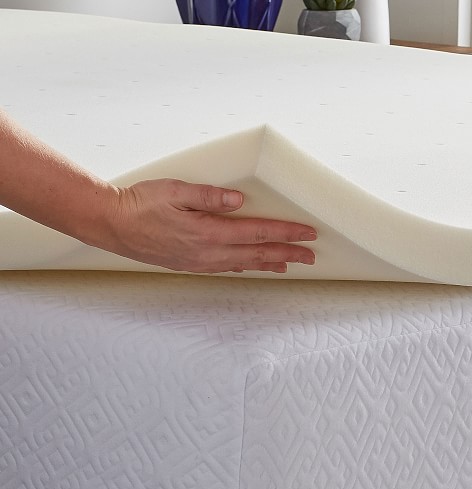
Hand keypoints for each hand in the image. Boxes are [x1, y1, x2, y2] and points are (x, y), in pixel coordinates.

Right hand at [99, 179, 316, 273]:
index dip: (286, 233)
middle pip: (258, 254)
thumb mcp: (175, 190)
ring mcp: (200, 261)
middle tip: (311, 256)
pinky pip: (226, 268)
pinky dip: (245, 267)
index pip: (258, 233)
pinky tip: (252, 267)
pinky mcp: (191, 264)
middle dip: (287, 254)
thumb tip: (239, 200)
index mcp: (209, 231)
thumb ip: (210, 196)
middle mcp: (209, 252)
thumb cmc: (141, 203)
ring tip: (289, 265)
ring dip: (269, 264)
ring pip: (244, 264)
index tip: (308, 234)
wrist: (112, 225)